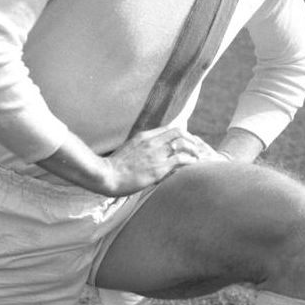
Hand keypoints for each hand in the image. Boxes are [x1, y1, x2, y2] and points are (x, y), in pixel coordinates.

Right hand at [101, 125, 218, 195]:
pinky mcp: (158, 168)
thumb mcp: (129, 150)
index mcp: (144, 136)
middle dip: (191, 139)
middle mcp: (152, 142)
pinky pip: (180, 160)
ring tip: (198, 157)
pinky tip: (193, 165)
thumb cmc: (115, 168)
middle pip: (179, 132)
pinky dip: (190, 161)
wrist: (106, 176)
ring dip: (193, 150)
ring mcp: (156, 154)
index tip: (188, 140)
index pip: (169, 128)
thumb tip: (152, 152)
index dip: (182, 133)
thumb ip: (143, 148)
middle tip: (197, 147)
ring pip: (183, 144)